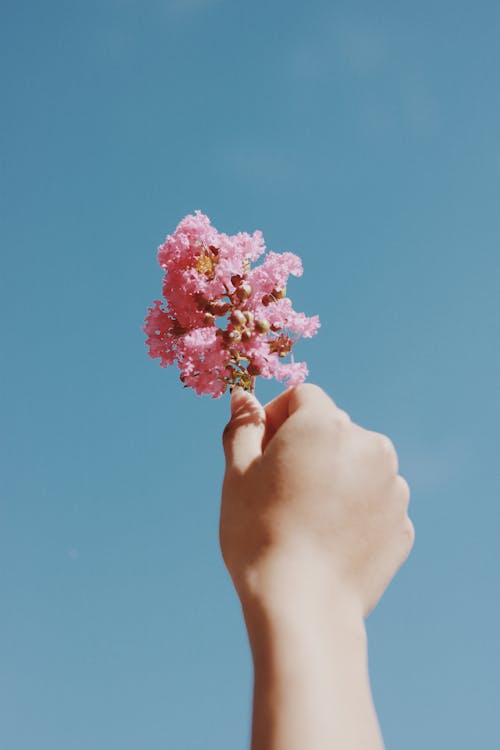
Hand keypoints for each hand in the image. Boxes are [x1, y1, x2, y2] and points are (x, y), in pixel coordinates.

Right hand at [220, 383, 413, 617]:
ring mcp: (393, 486)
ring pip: (357, 464)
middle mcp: (370, 445)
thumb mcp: (237, 473)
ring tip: (305, 517)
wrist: (302, 606)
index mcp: (327, 425)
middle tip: (277, 487)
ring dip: (333, 476)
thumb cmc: (259, 533)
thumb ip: (244, 427)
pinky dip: (353, 510)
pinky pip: (373, 501)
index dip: (277, 418)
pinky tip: (328, 539)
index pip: (303, 397)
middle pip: (333, 429)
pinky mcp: (402, 523)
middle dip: (305, 447)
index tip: (260, 450)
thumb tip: (243, 396)